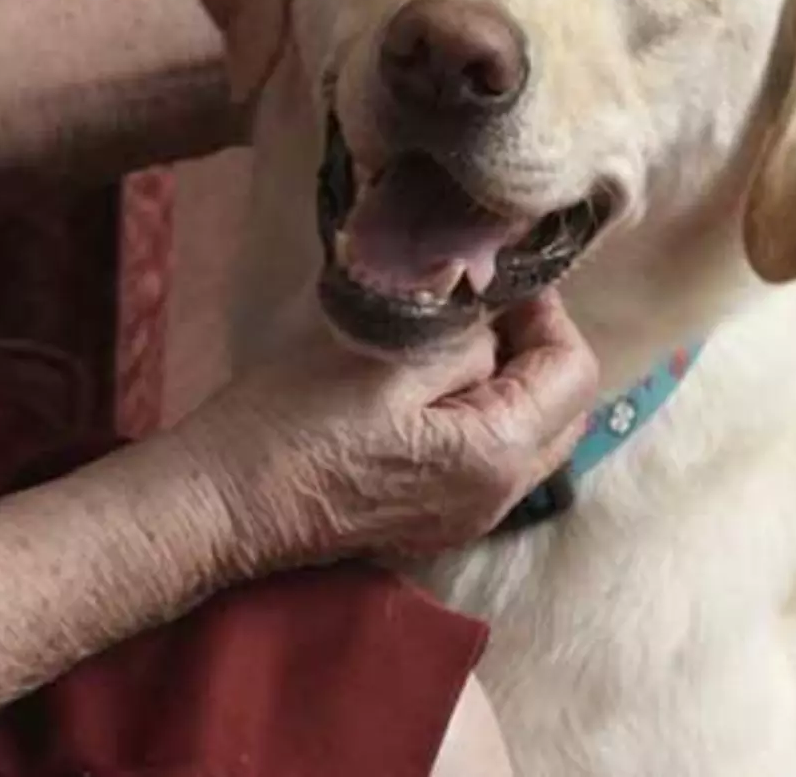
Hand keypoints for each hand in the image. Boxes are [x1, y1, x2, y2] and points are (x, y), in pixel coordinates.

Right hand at [172, 293, 599, 576]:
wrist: (221, 505)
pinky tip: (421, 384)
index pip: (574, 371)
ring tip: (447, 336)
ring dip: (506, 380)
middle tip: (480, 302)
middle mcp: (498, 497)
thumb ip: (462, 334)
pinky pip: (486, 459)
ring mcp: (466, 516)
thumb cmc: (291, 423)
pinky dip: (477, 414)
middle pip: (562, 409)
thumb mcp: (382, 356)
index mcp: (498, 454)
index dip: (547, 311)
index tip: (498, 277)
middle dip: (535, 347)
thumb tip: (499, 314)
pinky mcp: (431, 519)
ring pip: (526, 435)